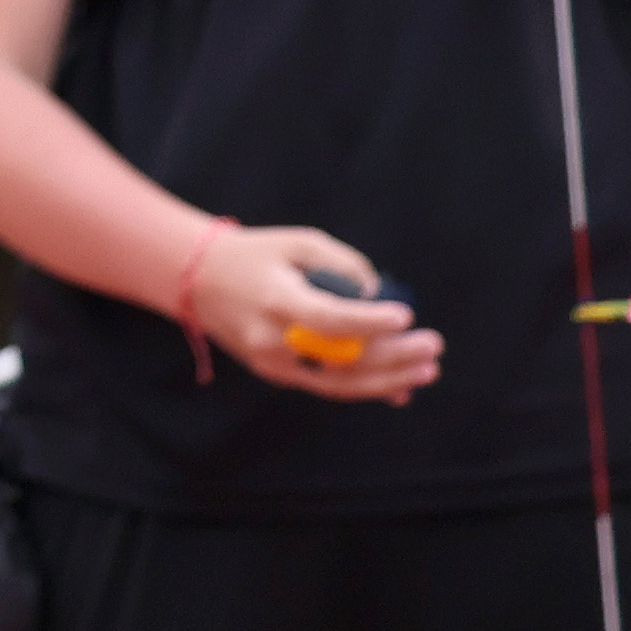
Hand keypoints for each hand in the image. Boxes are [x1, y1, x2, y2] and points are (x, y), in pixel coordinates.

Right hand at [196, 224, 436, 401]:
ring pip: (340, 384)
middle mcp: (272, 339)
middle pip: (342, 360)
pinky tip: (400, 386)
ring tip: (427, 371)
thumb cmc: (255, 254)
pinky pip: (327, 386)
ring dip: (389, 380)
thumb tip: (381, 300)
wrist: (196, 280)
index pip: (327, 319)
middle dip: (394, 355)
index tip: (406, 316)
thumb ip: (344, 267)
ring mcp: (273, 364)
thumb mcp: (299, 243)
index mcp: (275, 299)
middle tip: (433, 345)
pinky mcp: (277, 374)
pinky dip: (366, 387)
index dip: (369, 322)